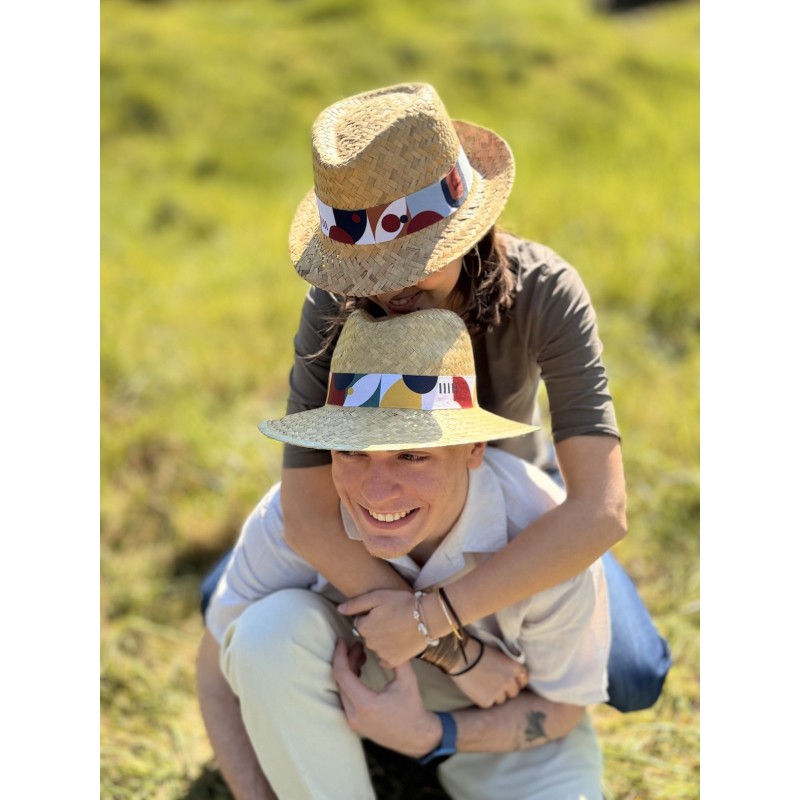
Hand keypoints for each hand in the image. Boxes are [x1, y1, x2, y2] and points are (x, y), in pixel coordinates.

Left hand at [331, 639, 440, 758]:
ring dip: (348, 670)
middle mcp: (354, 714)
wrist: (417, 736)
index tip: (341, 640)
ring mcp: (353, 721)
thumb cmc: (412, 707)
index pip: (342, 674)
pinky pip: (346, 698)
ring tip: (361, 654)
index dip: (340, 654)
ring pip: (342, 689)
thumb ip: (395, 659)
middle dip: (347, 659)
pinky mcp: (355, 723)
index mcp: (365, 703)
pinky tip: (359, 670)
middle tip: (357, 645)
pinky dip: (350, 682)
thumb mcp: (407, 679)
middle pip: (341, 680)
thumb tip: (383, 641)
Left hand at [338, 590, 425, 666]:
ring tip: (396, 630)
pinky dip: (389, 653)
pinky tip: (398, 644)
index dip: (370, 616)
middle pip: (367, 636)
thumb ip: (356, 604)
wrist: (428, 618)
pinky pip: (384, 659)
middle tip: (390, 620)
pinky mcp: (394, 662)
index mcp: (364, 627)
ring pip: (376, 647)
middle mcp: (369, 643)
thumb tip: (339, 610)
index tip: (381, 612)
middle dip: (374, 629)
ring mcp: (381, 654)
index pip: (360, 623)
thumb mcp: (377, 596)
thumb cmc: (402, 603)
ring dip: (381, 641)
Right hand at [449, 642, 528, 708]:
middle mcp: (510, 681)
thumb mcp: (499, 654)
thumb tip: (512, 677)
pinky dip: (484, 699)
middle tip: (495, 684)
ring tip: (484, 686)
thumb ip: (508, 666)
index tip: (510, 681)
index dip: (517, 681)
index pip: (524, 680)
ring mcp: (499, 692)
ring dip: (496, 695)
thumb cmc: (477, 650)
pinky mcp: (487, 701)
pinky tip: (476, 689)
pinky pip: (489, 704)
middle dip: (506, 690)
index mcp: (515, 667)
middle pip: (514, 692)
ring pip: (502, 700)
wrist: (460, 657)